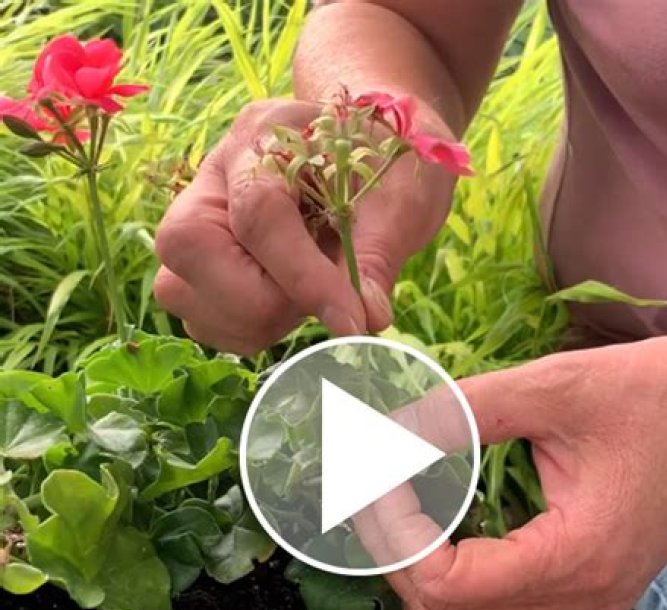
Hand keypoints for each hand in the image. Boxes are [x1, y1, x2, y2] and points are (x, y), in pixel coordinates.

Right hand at [153, 99, 455, 354]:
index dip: (303, 279)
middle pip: (193, 252)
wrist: (364, 154)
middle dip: (265, 300)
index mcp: (264, 136)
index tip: (351, 323)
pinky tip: (284, 305)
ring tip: (304, 295)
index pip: (260, 214)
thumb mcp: (398, 202)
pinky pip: (199, 321)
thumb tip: (368, 318)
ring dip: (256, 320)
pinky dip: (247, 331)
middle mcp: (212, 175)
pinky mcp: (191, 267)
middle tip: (325, 296)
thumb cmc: (383, 170)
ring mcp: (191, 220)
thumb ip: (378, 257)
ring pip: (182, 294)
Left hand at [372, 330, 666, 609]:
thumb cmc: (656, 393)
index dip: (393, 535)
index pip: (445, 584)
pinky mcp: (594, 604)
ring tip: (414, 551)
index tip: (376, 477)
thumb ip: (462, 411)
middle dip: (396, 563)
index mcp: (574, 558)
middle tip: (380, 501)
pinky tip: (462, 578)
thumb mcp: (554, 388)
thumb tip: (382, 431)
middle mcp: (583, 605)